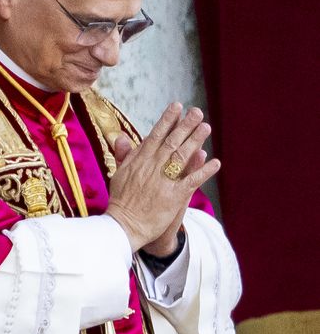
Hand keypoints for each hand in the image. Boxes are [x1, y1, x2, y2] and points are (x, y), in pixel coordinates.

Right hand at [106, 103, 219, 252]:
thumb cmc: (121, 202)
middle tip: (197, 112)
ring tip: (206, 127)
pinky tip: (215, 162)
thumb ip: (124, 155)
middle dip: (185, 125)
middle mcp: (152, 167)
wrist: (124, 226)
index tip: (177, 107)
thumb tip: (121, 136)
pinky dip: (204, 170)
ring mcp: (164, 181)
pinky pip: (192, 180)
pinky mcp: (174, 196)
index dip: (167, 120)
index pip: (156, 135)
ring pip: (182, 156)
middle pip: (172, 142)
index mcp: (139, 161)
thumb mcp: (118, 174)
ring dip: (195, 140)